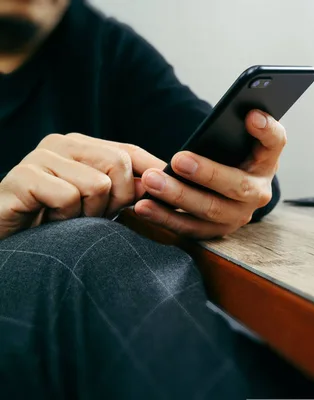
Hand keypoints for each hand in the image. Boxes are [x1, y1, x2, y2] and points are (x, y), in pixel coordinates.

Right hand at [0, 133, 163, 239]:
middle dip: (118, 199)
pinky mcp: (22, 177)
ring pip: (98, 184)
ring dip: (89, 213)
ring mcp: (40, 157)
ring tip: (69, 219)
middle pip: (120, 163)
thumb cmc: (55, 222)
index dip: (154, 172)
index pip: (131, 152)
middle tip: (96, 216)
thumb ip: (128, 190)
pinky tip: (49, 222)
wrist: (7, 238)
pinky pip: (68, 197)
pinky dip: (65, 218)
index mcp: (83, 146)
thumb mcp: (98, 205)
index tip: (168, 196)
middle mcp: (62, 144)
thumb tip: (164, 181)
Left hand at [134, 110, 284, 238]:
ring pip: (210, 210)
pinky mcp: (215, 231)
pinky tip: (143, 206)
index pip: (275, 143)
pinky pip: (190, 227)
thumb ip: (244, 125)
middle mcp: (258, 193)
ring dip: (179, 197)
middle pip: (237, 186)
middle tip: (178, 160)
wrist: (226, 191)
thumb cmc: (231, 156)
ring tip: (151, 181)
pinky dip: (165, 217)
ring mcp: (237, 216)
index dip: (266, 131)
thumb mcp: (241, 139)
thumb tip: (250, 115)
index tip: (251, 116)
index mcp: (267, 162)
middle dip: (208, 173)